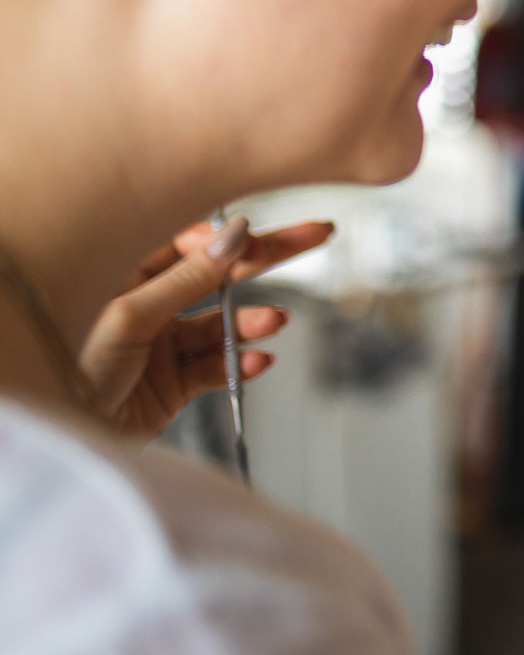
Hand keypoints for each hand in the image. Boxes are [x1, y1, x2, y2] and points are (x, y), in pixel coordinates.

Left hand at [79, 216, 335, 438]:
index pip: (188, 243)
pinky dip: (240, 362)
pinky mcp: (175, 384)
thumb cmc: (70, 372)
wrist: (62, 435)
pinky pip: (218, 366)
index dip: (226, 239)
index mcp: (124, 278)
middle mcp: (148, 306)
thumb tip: (232, 237)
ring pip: (221, 324)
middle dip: (267, 257)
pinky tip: (257, 359)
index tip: (258, 237)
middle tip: (314, 235)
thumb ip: (186, 278)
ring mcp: (163, 345)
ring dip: (251, 321)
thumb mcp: (130, 316)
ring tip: (275, 322)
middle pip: (217, 274)